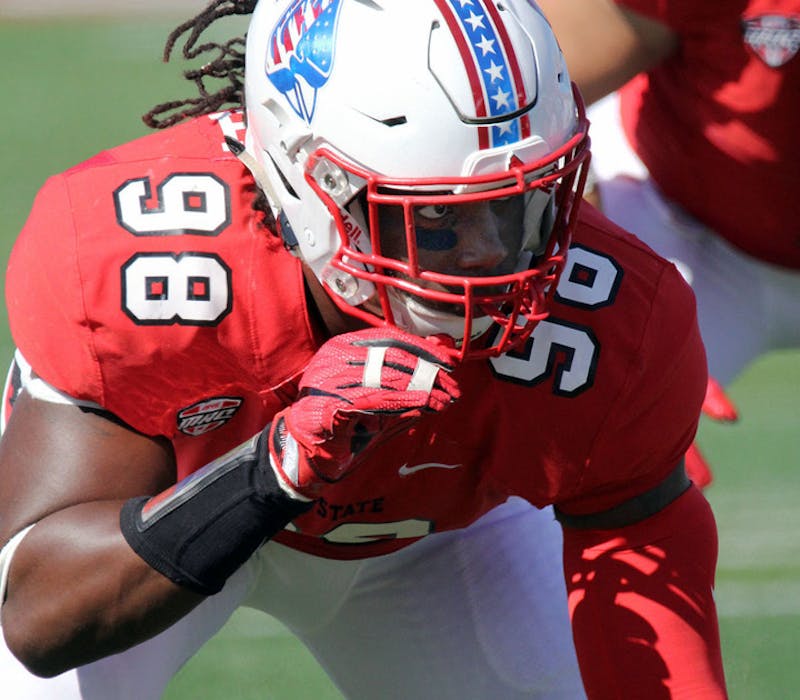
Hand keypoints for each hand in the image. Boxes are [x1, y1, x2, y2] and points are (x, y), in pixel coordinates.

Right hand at [268, 327, 459, 498]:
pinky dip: (404, 402)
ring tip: (445, 400)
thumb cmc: (347, 421)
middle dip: (428, 373)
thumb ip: (411, 378)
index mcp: (345, 346)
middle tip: (453, 387)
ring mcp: (330, 379)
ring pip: (386, 377)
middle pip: (392, 357)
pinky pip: (375, 400)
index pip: (390, 337)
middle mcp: (335, 356)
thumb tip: (445, 353)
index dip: (422, 348)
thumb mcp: (384, 397)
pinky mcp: (329, 405)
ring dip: (422, 390)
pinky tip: (425, 405)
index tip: (449, 362)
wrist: (307, 451)